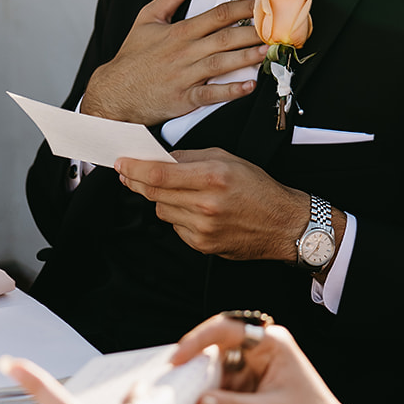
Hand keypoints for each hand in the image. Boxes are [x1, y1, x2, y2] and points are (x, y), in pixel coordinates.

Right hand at [81, 0, 266, 125]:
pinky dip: (231, 90)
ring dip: (248, 57)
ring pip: (222, 63)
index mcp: (180, 32)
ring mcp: (186, 76)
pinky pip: (211, 94)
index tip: (264, 2)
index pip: (218, 14)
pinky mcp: (185, 98)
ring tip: (270, 51)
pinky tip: (249, 85)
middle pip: (226, 37)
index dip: (244, 7)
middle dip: (254, 31)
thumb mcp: (148, 16)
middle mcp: (185, 52)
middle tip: (277, 27)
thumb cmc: (133, 56)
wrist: (114, 91)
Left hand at [116, 148, 307, 259]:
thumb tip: (161, 159)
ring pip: (162, 210)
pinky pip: (176, 227)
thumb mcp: (227, 159)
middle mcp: (205, 205)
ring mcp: (203, 228)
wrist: (283, 224)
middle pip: (155, 194)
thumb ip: (191, 158)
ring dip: (163, 199)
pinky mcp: (203, 245)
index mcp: (212, 177)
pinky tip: (195, 210)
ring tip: (180, 192)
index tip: (121, 163)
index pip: (159, 174)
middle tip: (129, 174)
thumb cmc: (258, 189)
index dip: (135, 168)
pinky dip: (179, 216)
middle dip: (137, 182)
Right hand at [171, 316, 367, 403]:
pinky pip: (210, 397)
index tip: (180, 357)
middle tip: (168, 378)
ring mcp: (244, 380)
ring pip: (207, 374)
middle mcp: (254, 357)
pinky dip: (196, 403)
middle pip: (212, 350)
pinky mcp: (237, 402)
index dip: (200, 340)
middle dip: (191, 362)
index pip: (227, 330)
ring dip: (191, 385)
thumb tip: (198, 400)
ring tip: (171, 395)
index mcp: (270, 345)